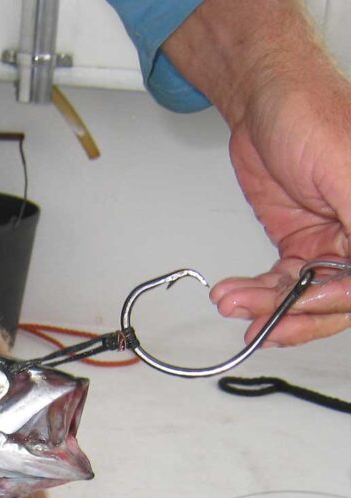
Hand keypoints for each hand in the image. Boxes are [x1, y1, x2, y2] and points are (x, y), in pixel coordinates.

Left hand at [165, 0, 350, 346]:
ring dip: (269, 306)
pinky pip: (284, 283)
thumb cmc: (310, 113)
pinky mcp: (300, 245)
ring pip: (308, 295)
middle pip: (340, 297)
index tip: (303, 301)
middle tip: (261, 320)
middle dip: (297, 312)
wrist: (262, 100)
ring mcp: (332, 243)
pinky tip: (235, 296)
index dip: (337, 298)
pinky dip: (259, 294)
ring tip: (234, 303)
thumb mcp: (342, 168)